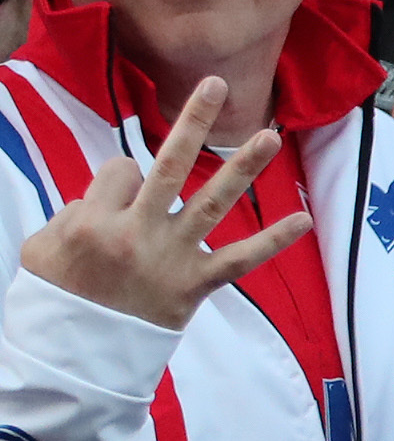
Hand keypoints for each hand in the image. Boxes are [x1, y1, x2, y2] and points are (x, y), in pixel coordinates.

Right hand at [15, 76, 307, 329]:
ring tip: (270, 135)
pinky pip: (240, 259)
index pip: (120, 170)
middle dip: (194, 120)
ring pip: (211, 202)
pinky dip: (273, 240)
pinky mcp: (194, 285)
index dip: (119, 181)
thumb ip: (75, 211)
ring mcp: (170, 258)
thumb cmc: (56, 296)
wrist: (74, 356)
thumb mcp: (42, 247)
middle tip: (216, 84)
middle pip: (169, 164)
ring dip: (243, 166)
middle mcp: (135, 233)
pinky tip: (303, 218)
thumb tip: (111, 191)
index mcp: (92, 220)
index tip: (115, 204)